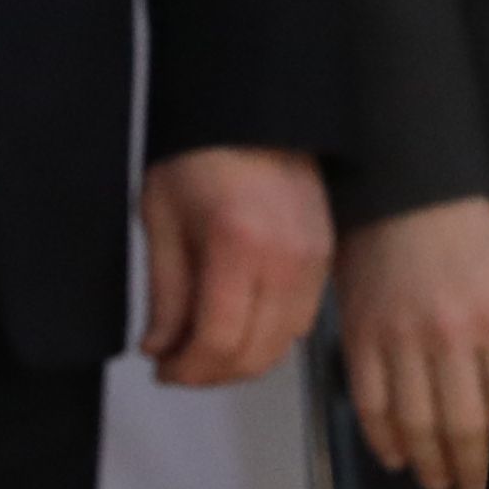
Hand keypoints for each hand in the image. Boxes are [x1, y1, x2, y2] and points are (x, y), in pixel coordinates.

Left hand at [142, 145, 334, 386]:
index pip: (219, 340)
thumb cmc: (198, 158)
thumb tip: (161, 349)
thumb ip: (165, 293)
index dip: (187, 370)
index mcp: (237, 246)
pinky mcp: (326, 257)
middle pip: (255, 353)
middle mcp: (286, 260)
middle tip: (179, 368)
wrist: (254, 115)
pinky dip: (270, 337)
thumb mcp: (162, 220)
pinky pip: (302, 321)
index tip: (163, 372)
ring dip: (242, 361)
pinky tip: (239, 324)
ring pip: (283, 344)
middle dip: (212, 373)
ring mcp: (314, 260)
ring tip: (205, 350)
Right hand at [337, 194, 488, 488]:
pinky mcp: (362, 336)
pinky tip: (395, 457)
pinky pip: (371, 402)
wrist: (408, 194)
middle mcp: (450, 337)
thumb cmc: (468, 238)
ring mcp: (401, 340)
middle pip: (460, 426)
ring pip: (414, 423)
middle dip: (467, 470)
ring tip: (436, 482)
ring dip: (427, 463)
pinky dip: (382, 438)